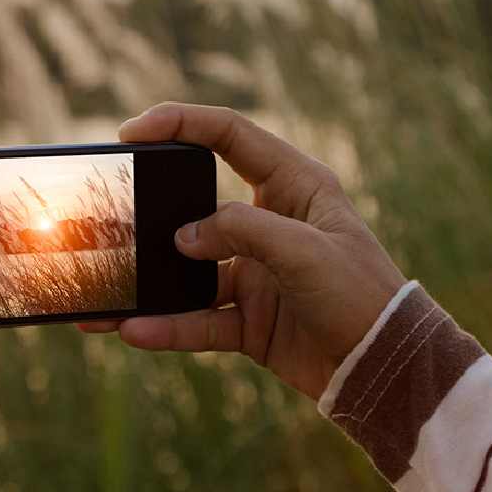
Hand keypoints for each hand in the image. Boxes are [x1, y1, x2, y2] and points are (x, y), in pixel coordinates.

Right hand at [79, 103, 407, 398]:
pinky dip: (166, 326)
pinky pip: (196, 319)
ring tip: (104, 295)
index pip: (228, 135)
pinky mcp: (247, 318)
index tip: (132, 132)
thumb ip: (241, 231)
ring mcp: (254, 272)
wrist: (387, 369)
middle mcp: (269, 223)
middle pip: (194, 205)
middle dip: (148, 212)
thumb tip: (181, 237)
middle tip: (106, 214)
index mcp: (294, 185)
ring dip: (147, 284)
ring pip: (186, 271)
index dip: (180, 123)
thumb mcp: (305, 250)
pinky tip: (135, 330)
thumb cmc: (362, 295)